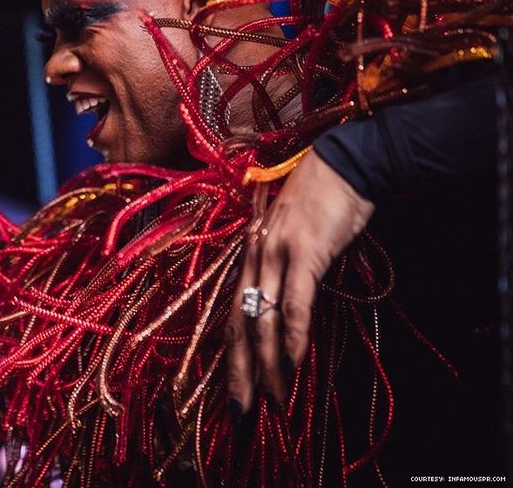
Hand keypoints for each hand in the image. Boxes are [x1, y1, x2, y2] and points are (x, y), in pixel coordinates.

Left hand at [225, 150, 374, 413]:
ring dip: (268, 364)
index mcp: (249, 256)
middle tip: (241, 411)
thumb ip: (284, 272)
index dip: (231, 356)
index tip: (234, 391)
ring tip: (273, 399)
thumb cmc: (322, 202)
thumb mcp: (293, 240)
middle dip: (240, 372)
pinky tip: (294, 362)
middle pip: (239, 325)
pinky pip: (295, 302)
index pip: (232, 315)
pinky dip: (295, 335)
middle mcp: (253, 257)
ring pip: (264, 320)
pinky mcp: (303, 252)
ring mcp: (275, 254)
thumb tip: (287, 312)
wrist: (344, 164)